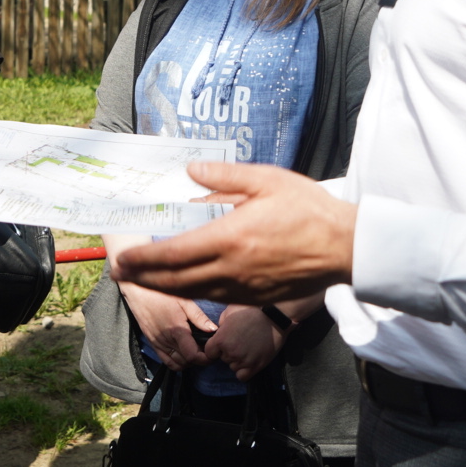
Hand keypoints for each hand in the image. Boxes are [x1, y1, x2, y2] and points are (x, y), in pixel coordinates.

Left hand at [109, 162, 355, 303]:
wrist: (345, 247)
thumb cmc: (308, 209)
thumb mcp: (266, 180)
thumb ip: (225, 177)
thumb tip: (191, 170)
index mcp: (230, 238)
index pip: (174, 255)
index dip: (144, 261)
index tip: (122, 259)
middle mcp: (231, 268)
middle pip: (176, 281)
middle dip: (144, 278)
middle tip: (120, 272)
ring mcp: (243, 287)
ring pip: (193, 293)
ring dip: (164, 288)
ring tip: (143, 280)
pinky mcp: (256, 297)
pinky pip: (214, 297)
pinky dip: (191, 292)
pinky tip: (183, 285)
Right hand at [117, 282, 213, 369]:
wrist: (138, 292)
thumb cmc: (162, 293)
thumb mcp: (184, 301)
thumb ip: (199, 318)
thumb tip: (214, 330)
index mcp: (177, 330)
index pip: (193, 356)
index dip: (205, 358)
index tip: (211, 351)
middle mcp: (166, 340)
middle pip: (186, 362)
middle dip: (199, 359)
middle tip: (206, 348)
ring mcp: (158, 343)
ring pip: (176, 364)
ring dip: (188, 361)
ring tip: (195, 349)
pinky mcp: (152, 343)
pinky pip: (165, 361)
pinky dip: (176, 361)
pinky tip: (182, 350)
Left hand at [203, 305, 283, 381]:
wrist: (274, 316)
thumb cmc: (252, 310)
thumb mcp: (230, 311)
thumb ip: (220, 323)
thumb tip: (218, 330)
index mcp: (221, 339)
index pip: (209, 352)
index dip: (215, 348)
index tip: (222, 344)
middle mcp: (230, 352)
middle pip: (223, 359)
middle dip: (228, 352)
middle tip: (240, 341)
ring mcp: (243, 360)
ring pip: (233, 367)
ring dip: (238, 361)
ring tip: (248, 348)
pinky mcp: (256, 366)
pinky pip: (242, 376)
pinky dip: (244, 371)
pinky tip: (250, 360)